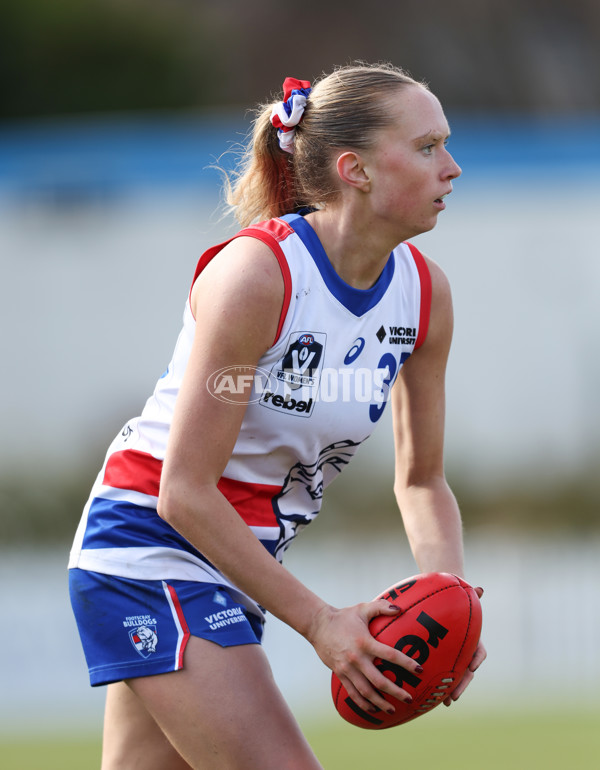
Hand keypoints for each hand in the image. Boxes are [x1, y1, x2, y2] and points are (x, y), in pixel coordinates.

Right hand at [306, 599, 423, 715]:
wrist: (318, 625)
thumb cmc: (344, 616)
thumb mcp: (362, 608)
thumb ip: (381, 607)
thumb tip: (400, 609)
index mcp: (365, 642)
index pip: (390, 655)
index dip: (406, 663)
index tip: (420, 670)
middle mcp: (357, 658)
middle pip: (379, 680)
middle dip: (395, 691)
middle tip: (409, 698)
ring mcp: (347, 668)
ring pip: (366, 691)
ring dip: (380, 702)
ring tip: (393, 710)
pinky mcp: (340, 674)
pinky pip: (352, 693)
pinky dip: (363, 703)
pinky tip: (373, 709)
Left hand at [443, 586, 486, 705]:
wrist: (444, 601)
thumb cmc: (454, 599)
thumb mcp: (461, 596)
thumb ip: (471, 595)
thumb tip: (480, 588)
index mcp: (472, 638)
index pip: (479, 651)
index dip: (477, 659)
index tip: (472, 665)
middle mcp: (465, 650)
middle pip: (467, 671)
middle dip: (462, 684)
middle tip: (454, 696)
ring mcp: (454, 656)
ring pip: (456, 677)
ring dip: (451, 689)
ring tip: (445, 701)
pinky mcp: (442, 659)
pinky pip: (442, 673)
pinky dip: (438, 683)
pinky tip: (429, 693)